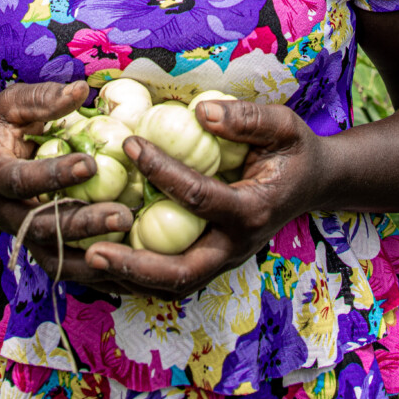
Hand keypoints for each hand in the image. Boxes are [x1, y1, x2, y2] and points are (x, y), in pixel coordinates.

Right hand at [0, 80, 133, 285]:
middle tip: (123, 215)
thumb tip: (81, 89)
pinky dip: (98, 274)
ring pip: (55, 259)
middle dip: (84, 224)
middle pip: (43, 228)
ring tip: (133, 252)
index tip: (91, 164)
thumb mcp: (11, 104)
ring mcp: (23, 235)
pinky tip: (131, 270)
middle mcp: (5, 213)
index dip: (54, 175)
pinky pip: (68, 268)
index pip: (22, 180)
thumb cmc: (0, 127)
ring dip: (94, 261)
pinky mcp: (40, 247)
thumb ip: (42, 98)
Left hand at [83, 99, 328, 298]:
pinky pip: (169, 277)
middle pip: (183, 273)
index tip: (130, 143)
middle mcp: (236, 245)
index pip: (200, 197)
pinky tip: (101, 257)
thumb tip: (202, 112)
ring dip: (128, 279)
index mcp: (253, 210)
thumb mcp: (284, 125)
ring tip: (85, 260)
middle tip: (93, 248)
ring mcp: (222, 259)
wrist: (312, 184)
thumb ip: (247, 119)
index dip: (162, 170)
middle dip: (136, 266)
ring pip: (171, 286)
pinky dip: (135, 275)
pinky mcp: (210, 259)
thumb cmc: (294, 150)